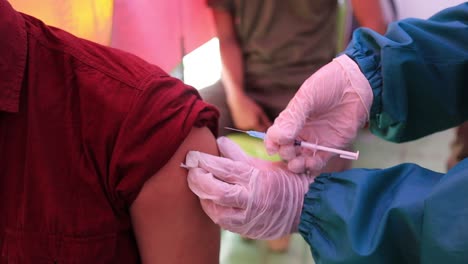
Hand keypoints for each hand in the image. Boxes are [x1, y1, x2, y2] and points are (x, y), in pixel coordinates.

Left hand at [185, 137, 313, 239]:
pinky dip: (212, 209)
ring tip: (197, 183)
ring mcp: (248, 218)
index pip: (224, 168)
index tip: (194, 154)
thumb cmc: (284, 180)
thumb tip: (219, 142)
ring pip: (215, 210)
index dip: (205, 161)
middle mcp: (252, 200)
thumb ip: (239, 155)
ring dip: (202, 195)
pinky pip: (222, 222)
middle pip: (216, 191)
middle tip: (190, 168)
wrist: (305, 208)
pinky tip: (207, 199)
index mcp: (257, 178)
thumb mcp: (264, 164)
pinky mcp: (246, 230)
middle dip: (198, 178)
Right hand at [227, 93, 271, 131]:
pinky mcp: (238, 126)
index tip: (266, 122)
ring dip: (252, 124)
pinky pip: (245, 127)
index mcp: (254, 124)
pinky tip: (245, 116)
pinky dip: (247, 123)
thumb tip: (270, 126)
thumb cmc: (249, 105)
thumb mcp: (260, 111)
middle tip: (256, 116)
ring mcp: (242, 127)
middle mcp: (248, 128)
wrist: (237, 101)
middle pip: (257, 130)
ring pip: (251, 128)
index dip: (265, 127)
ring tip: (250, 115)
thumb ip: (266, 120)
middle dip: (259, 125)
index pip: (263, 130)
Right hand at [265, 55, 372, 172]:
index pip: (276, 137)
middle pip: (287, 151)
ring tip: (298, 163)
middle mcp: (301, 133)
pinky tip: (312, 162)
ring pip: (301, 159)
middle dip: (286, 154)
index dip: (272, 144)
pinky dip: (313, 165)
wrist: (356, 84)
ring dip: (297, 164)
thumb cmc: (328, 85)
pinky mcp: (332, 147)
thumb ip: (292, 118)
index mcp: (291, 120)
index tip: (273, 147)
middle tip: (289, 151)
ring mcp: (316, 141)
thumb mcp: (306, 98)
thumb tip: (278, 138)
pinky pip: (319, 162)